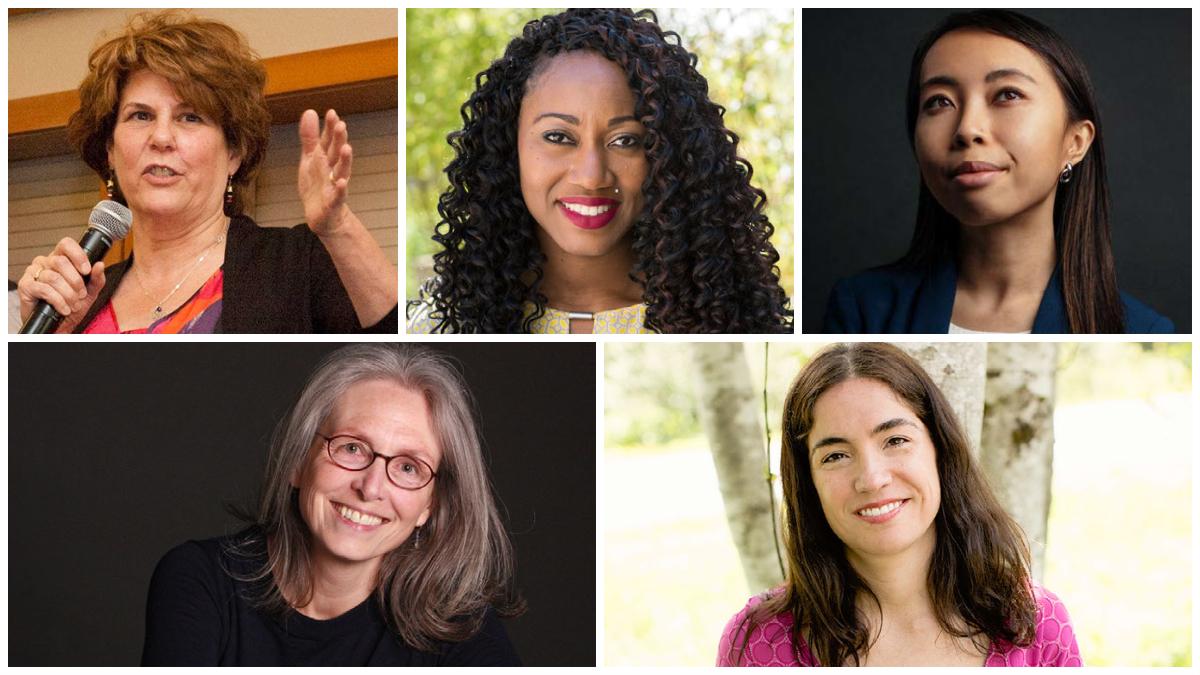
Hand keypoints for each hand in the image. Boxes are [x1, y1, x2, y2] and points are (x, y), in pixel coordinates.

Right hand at [18, 237, 106, 332]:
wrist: (58, 326)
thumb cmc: (71, 306)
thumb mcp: (89, 293)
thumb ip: (96, 279)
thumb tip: (100, 264)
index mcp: (60, 258)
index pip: (66, 244)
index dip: (78, 255)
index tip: (86, 271)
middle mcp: (45, 262)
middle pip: (61, 262)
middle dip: (75, 281)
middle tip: (81, 295)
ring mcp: (33, 273)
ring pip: (54, 278)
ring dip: (68, 294)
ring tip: (74, 305)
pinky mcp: (26, 286)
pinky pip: (44, 289)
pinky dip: (58, 301)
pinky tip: (65, 309)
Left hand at [298, 108, 353, 235]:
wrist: (321, 215)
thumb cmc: (316, 185)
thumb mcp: (310, 158)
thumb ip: (310, 137)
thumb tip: (310, 112)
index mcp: (325, 158)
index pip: (328, 141)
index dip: (330, 128)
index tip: (331, 113)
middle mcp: (332, 169)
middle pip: (336, 153)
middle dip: (339, 139)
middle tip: (341, 125)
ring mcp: (334, 185)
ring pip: (341, 171)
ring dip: (344, 160)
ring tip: (346, 148)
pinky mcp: (333, 202)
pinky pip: (338, 195)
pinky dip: (340, 189)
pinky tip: (342, 182)